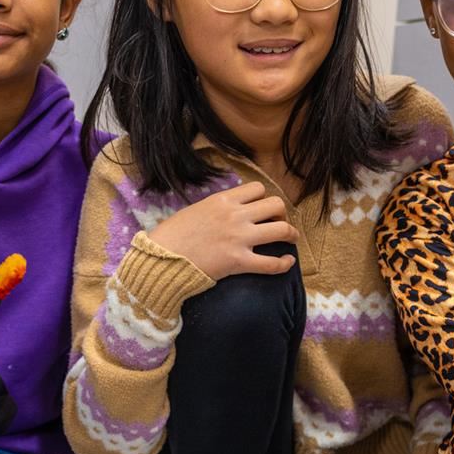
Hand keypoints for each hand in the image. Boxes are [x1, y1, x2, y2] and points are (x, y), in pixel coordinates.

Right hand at [146, 181, 297, 279]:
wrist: (162, 258)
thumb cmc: (172, 235)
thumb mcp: (195, 210)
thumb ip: (216, 208)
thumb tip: (229, 211)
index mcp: (223, 200)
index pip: (258, 189)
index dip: (264, 199)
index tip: (263, 209)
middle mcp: (236, 216)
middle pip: (276, 205)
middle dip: (282, 214)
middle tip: (279, 223)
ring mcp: (239, 238)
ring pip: (281, 230)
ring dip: (291, 234)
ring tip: (291, 239)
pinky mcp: (239, 262)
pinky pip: (272, 263)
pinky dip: (284, 263)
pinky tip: (288, 262)